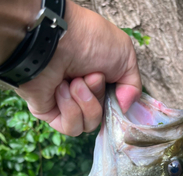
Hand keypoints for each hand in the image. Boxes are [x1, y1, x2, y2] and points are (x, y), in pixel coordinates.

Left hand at [16, 2, 141, 136]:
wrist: (53, 39)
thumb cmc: (87, 40)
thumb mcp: (125, 56)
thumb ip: (133, 86)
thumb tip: (124, 108)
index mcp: (98, 80)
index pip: (113, 106)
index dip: (116, 102)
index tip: (116, 90)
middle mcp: (81, 93)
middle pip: (101, 116)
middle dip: (98, 97)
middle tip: (89, 76)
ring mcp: (64, 104)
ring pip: (87, 126)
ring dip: (86, 104)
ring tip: (74, 82)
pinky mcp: (49, 113)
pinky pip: (71, 128)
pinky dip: (71, 111)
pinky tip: (61, 90)